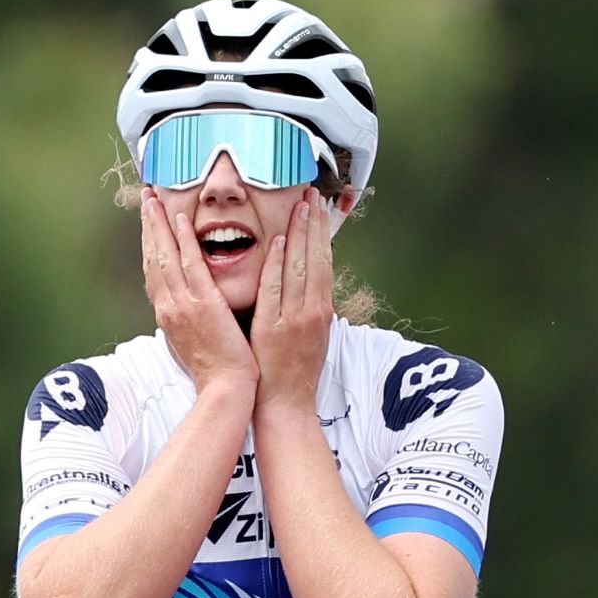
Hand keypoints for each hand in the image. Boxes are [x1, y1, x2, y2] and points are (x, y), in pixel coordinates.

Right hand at [142, 190, 256, 397]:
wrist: (225, 389)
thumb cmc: (216, 370)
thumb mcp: (194, 341)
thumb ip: (189, 318)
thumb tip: (187, 306)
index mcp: (167, 314)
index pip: (153, 271)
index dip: (148, 243)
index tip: (148, 221)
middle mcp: (168, 306)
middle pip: (152, 258)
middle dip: (147, 226)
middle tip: (145, 197)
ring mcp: (182, 305)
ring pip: (164, 256)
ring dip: (158, 224)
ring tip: (154, 197)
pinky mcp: (202, 304)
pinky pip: (190, 265)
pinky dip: (182, 240)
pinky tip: (179, 218)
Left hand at [251, 193, 334, 414]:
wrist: (285, 406)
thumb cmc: (294, 372)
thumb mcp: (311, 335)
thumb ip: (309, 306)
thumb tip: (309, 282)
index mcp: (321, 310)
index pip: (324, 261)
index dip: (322, 232)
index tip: (319, 206)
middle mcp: (313, 310)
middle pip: (316, 258)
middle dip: (314, 222)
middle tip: (311, 192)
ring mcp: (295, 319)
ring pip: (300, 268)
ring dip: (301, 233)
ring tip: (300, 203)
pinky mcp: (274, 328)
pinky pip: (276, 290)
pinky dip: (279, 265)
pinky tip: (280, 241)